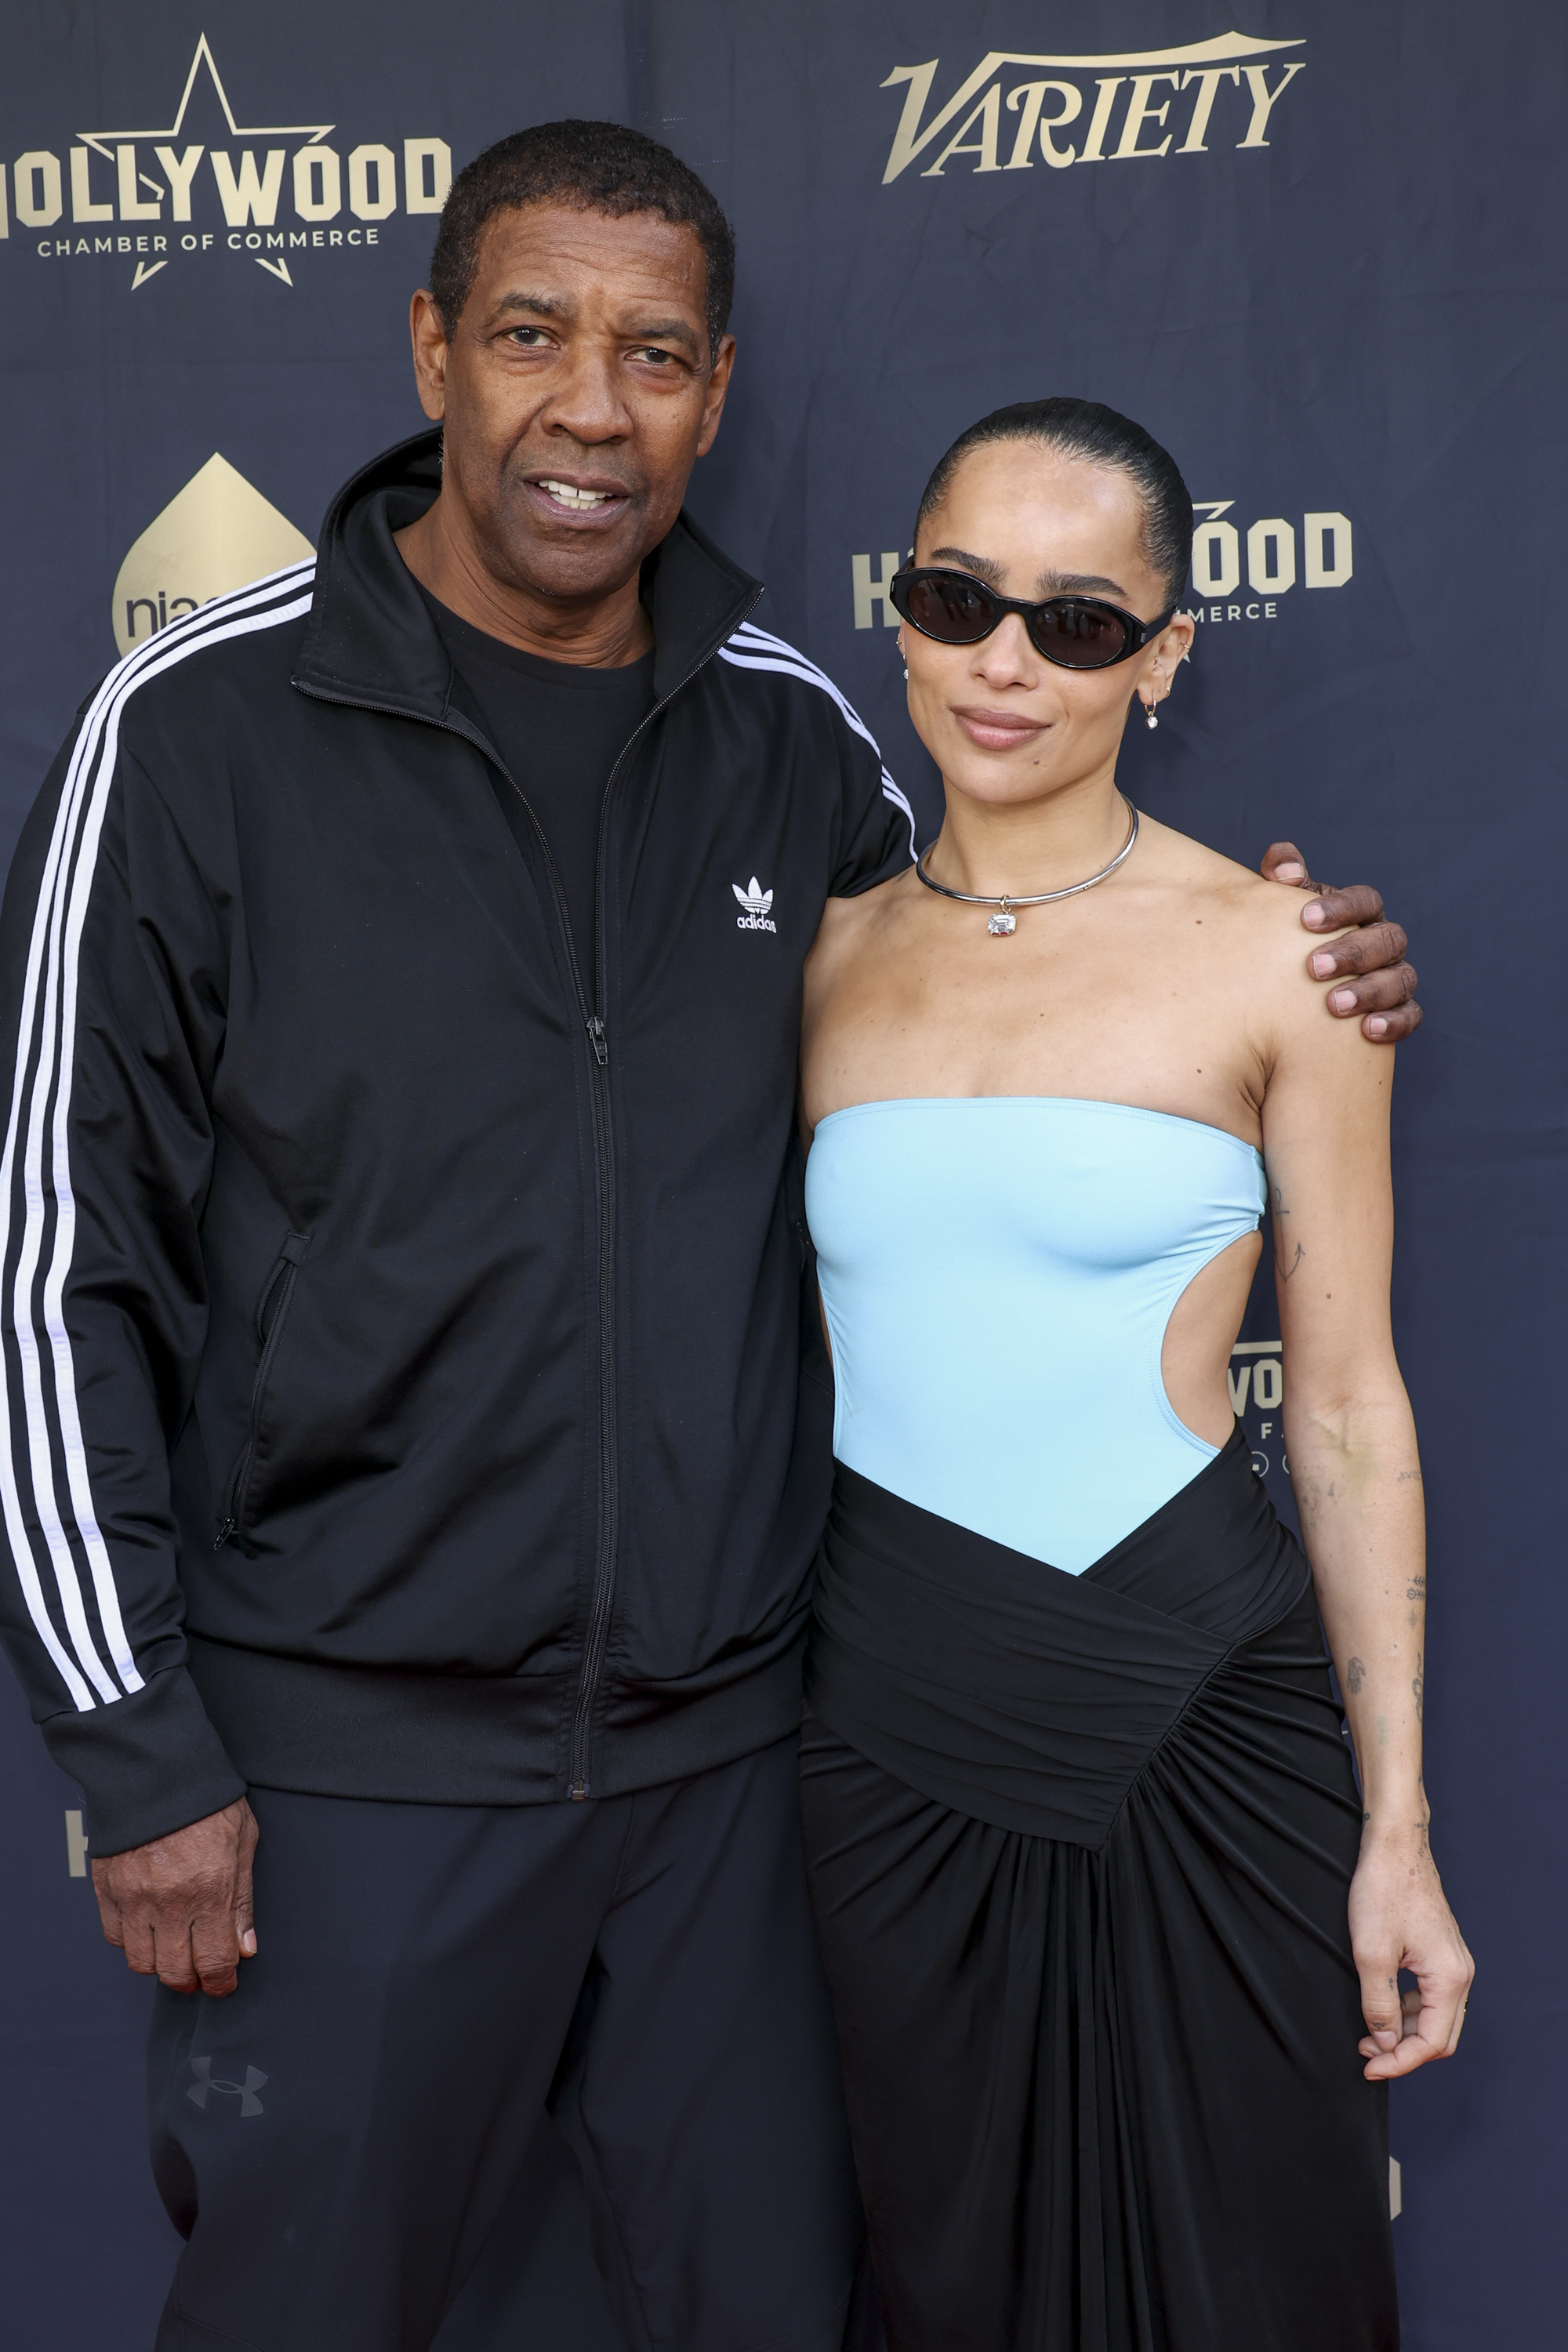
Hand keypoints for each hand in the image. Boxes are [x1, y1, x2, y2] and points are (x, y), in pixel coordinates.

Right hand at [91, 1797, 258, 1996]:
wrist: (157, 1769)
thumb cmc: (208, 1801)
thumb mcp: (244, 1842)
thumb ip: (243, 1899)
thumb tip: (245, 1946)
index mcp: (210, 1891)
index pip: (214, 1962)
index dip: (220, 1983)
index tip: (223, 1984)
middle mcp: (169, 1902)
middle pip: (174, 1972)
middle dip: (191, 1980)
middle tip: (199, 1972)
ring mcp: (133, 1898)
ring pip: (141, 1961)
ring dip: (160, 1964)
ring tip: (174, 1952)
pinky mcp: (106, 1889)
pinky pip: (115, 1937)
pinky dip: (131, 1942)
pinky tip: (148, 1928)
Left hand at [1260, 841, 1420, 1041]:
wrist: (1292, 995)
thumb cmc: (1288, 941)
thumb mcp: (1280, 909)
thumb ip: (1280, 879)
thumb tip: (1283, 869)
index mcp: (1360, 914)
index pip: (1364, 901)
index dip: (1341, 908)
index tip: (1306, 919)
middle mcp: (1383, 943)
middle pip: (1385, 940)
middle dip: (1352, 953)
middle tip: (1313, 968)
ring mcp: (1395, 976)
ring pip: (1400, 978)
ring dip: (1369, 991)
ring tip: (1334, 1005)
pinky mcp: (1399, 1011)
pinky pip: (1409, 1015)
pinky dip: (1393, 1022)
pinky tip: (1367, 1030)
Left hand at [1347, 1822, 1473, 2078]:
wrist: (1393, 1845)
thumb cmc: (1383, 1890)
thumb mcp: (1370, 1953)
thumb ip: (1378, 2004)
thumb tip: (1384, 2042)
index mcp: (1449, 1978)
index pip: (1431, 2042)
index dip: (1399, 2062)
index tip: (1368, 2067)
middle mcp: (1459, 1973)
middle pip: (1439, 2036)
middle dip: (1403, 2052)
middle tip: (1367, 2055)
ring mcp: (1452, 1962)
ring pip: (1433, 2017)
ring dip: (1403, 2032)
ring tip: (1367, 2033)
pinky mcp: (1439, 1952)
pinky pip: (1428, 1996)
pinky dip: (1406, 2010)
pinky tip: (1380, 2006)